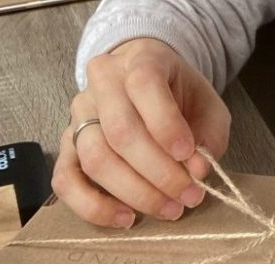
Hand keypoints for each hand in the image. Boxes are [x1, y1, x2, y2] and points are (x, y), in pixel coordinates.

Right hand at [51, 38, 230, 227]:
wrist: (148, 81)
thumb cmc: (180, 93)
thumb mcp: (207, 103)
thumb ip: (209, 133)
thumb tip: (198, 169)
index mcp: (142, 57)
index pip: (144, 83)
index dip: (166, 123)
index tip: (189, 153)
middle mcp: (103, 81)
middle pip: (120, 130)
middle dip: (158, 170)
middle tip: (189, 194)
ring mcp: (79, 112)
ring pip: (95, 158)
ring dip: (134, 191)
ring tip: (168, 208)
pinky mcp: (65, 144)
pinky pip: (65, 179)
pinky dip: (93, 205)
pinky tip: (126, 217)